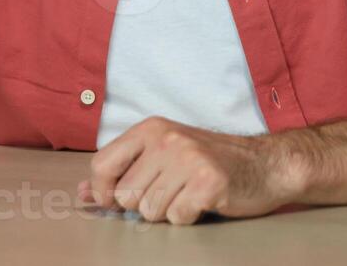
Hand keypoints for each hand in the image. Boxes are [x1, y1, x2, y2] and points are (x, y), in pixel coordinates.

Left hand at [77, 117, 304, 224]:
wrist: (264, 163)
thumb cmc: (209, 161)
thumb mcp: (162, 154)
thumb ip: (122, 171)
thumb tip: (82, 194)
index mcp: (151, 129)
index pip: (101, 164)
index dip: (104, 191)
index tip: (117, 199)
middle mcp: (167, 140)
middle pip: (126, 195)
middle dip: (144, 204)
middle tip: (170, 192)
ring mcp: (189, 160)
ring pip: (150, 211)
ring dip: (168, 212)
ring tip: (188, 194)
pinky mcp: (208, 182)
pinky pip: (177, 218)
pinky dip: (189, 217)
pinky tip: (203, 201)